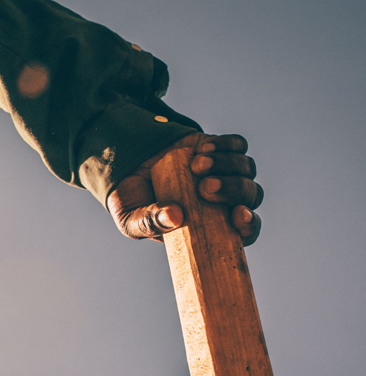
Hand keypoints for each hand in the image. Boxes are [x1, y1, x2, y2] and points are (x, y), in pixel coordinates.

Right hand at [107, 132, 261, 245]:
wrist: (125, 164)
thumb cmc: (132, 200)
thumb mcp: (131, 219)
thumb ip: (149, 223)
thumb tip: (176, 217)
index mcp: (212, 225)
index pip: (246, 230)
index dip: (250, 225)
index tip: (238, 215)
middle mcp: (226, 200)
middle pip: (251, 195)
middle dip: (233, 190)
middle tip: (206, 187)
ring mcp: (226, 172)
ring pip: (246, 169)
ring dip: (227, 165)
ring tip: (196, 164)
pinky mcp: (221, 148)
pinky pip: (238, 145)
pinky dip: (225, 145)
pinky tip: (203, 149)